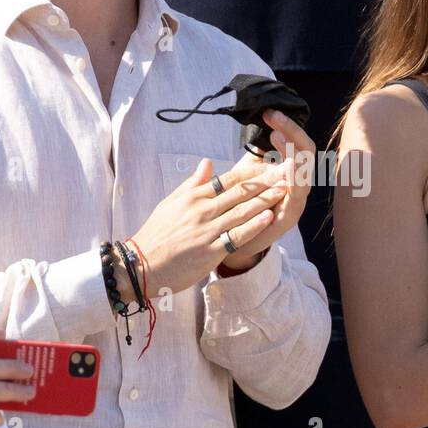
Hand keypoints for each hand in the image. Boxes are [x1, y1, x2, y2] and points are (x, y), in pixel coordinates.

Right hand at [129, 148, 289, 296]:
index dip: (251, 171)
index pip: (227, 179)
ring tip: (283, 190)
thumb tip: (208, 162)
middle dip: (265, 181)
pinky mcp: (209, 251)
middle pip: (239, 192)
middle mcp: (201, 210)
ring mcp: (206, 230)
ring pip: (241, 212)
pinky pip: (236, 236)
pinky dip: (253, 226)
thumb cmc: (156, 234)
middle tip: (286, 171)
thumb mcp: (171, 203)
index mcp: (193, 197)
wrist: (141, 265)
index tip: (269, 164)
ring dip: (265, 200)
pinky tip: (268, 217)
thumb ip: (193, 183)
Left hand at [213, 110, 315, 272]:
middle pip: (306, 152)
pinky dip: (295, 178)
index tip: (269, 112)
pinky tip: (288, 164)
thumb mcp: (247, 175)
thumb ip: (254, 158)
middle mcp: (298, 184)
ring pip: (306, 171)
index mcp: (290, 172)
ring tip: (278, 136)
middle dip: (292, 132)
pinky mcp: (290, 216)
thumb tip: (254, 129)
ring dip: (294, 152)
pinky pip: (297, 194)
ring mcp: (296, 200)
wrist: (234, 241)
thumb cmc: (242, 205)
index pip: (296, 142)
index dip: (287, 126)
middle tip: (275, 117)